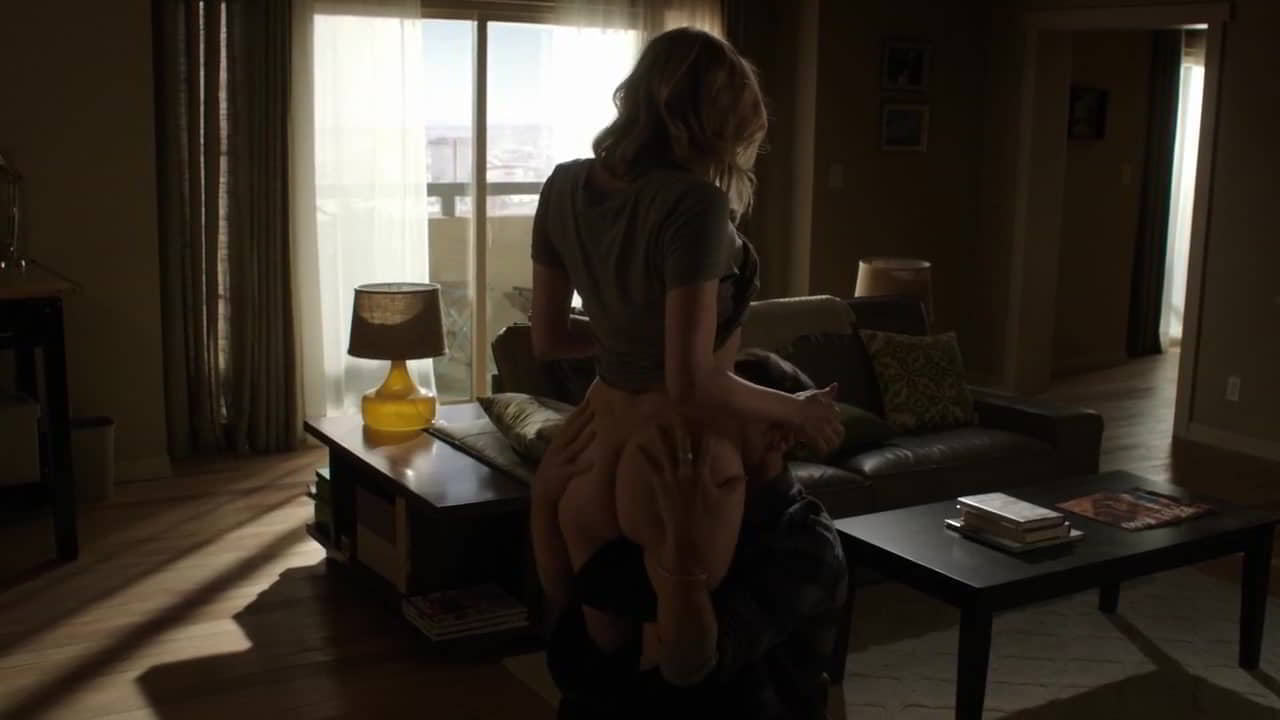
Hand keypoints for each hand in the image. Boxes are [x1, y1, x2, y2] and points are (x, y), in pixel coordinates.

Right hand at [532, 403, 594, 500]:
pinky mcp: (562, 475)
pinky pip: (574, 470)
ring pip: (573, 449)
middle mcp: (557, 449)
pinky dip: (583, 466)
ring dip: (584, 439)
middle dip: (582, 419)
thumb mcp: (557, 450)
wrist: (540, 491)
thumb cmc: (553, 468)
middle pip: (571, 432)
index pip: (569, 424)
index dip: (578, 412)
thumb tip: (579, 424)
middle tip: (594, 407)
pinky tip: (593, 463)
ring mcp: (559, 461)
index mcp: (557, 442)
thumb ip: (567, 439)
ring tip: (596, 430)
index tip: (588, 399)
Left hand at [637, 418, 742, 575]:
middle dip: (683, 429)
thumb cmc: (709, 525)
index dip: (707, 434)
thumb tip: (743, 475)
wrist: (689, 543)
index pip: (708, 450)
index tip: (706, 420)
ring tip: (657, 423)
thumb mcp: (726, 505)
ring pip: (667, 453)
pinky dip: (645, 456)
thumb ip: (734, 487)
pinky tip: (639, 446)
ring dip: (662, 437)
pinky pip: (652, 468)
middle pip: (685, 447)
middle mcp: (688, 474)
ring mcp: (673, 480)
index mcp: (705, 477)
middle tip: (679, 412)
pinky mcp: (660, 488)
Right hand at [794, 384, 841, 456]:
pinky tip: (819, 453)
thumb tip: (836, 385)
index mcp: (832, 408)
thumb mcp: (815, 394)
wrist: (790, 408)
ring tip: (826, 449)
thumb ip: (826, 392)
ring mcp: (824, 429)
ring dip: (830, 447)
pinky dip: (821, 452)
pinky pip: (822, 448)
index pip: (838, 417)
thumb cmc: (799, 401)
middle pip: (840, 432)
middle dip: (837, 438)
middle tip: (832, 442)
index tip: (829, 426)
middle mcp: (830, 419)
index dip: (834, 423)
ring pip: (833, 442)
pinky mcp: (816, 437)